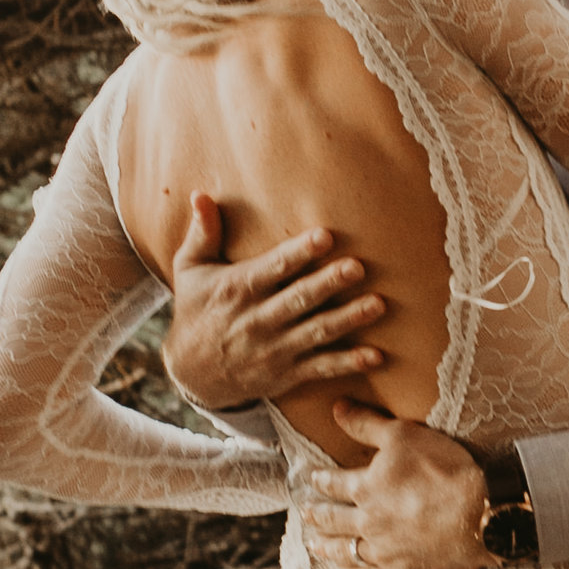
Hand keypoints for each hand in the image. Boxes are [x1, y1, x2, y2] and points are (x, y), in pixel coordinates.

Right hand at [163, 194, 386, 412]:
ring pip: (316, 333)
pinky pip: (321, 368)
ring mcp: (275, 349)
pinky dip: (348, 363)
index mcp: (238, 289)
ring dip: (348, 320)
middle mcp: (258, 320)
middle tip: (358, 267)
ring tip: (377, 305)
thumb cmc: (196, 311)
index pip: (273, 268)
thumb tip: (200, 195)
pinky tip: (375, 356)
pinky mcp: (287, 373)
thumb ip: (202, 233)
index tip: (324, 236)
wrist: (192, 374)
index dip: (299, 253)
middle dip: (329, 283)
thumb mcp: (190, 270)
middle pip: (299, 299)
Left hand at [305, 405, 487, 568]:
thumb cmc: (445, 471)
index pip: (334, 483)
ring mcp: (382, 552)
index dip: (320, 480)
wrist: (481, 516)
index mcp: (365, 488)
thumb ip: (367, 424)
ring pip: (344, 550)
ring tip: (313, 545)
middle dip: (317, 515)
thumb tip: (337, 408)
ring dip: (326, 547)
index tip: (311, 480)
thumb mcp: (404, 435)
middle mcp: (367, 522)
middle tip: (305, 513)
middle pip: (333, 519)